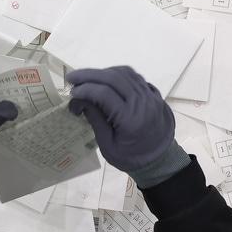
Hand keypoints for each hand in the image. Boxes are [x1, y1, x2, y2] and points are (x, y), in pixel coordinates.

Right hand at [66, 67, 184, 185]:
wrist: (161, 159)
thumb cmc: (131, 157)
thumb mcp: (107, 145)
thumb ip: (95, 120)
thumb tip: (79, 100)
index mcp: (130, 119)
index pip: (104, 94)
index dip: (84, 90)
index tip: (71, 94)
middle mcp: (142, 102)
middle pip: (113, 78)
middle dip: (89, 75)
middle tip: (71, 78)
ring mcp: (150, 95)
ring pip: (124, 73)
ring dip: (103, 72)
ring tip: (87, 79)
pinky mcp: (153, 94)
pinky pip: (134, 77)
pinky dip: (117, 74)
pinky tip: (105, 80)